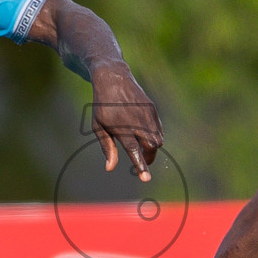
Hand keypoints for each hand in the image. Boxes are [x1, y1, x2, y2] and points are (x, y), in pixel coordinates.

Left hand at [91, 64, 162, 181]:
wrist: (113, 78)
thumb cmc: (102, 105)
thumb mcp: (98, 126)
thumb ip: (107, 147)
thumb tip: (110, 168)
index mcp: (122, 128)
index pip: (134, 151)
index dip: (141, 166)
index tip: (146, 178)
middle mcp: (137, 122)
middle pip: (151, 147)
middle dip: (149, 157)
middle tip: (142, 160)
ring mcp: (147, 114)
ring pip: (158, 139)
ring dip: (152, 147)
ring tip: (141, 146)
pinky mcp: (152, 109)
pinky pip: (159, 129)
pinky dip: (155, 135)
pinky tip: (145, 133)